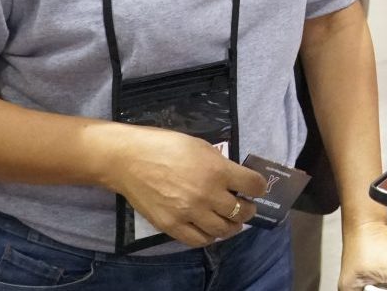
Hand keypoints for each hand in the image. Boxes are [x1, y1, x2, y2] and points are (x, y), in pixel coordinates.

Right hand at [102, 126, 268, 248]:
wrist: (128, 159)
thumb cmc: (164, 145)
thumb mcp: (200, 146)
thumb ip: (220, 164)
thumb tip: (234, 179)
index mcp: (217, 170)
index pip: (253, 185)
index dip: (259, 187)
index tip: (256, 188)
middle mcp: (207, 194)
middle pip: (241, 211)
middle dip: (247, 209)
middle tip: (244, 206)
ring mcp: (190, 213)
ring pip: (223, 230)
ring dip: (231, 226)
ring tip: (229, 220)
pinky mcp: (172, 226)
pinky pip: (199, 240)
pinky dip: (209, 236)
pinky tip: (209, 229)